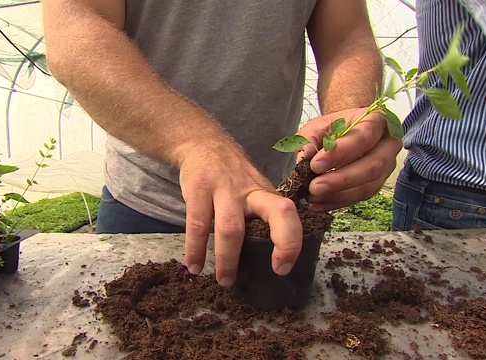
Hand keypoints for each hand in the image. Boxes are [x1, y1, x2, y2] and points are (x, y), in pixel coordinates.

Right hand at [179, 143, 302, 286]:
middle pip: (274, 214)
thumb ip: (263, 215)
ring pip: (230, 228)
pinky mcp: (198, 189)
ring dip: (227, 259)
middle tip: (274, 273)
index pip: (288, 213)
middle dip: (280, 245)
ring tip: (225, 281)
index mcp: (265, 194)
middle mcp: (249, 191)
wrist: (202, 144)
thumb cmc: (233, 176)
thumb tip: (274, 255)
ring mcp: (223, 189)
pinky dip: (195, 249)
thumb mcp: (254, 190)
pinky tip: (194, 267)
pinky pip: (197, 225)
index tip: (284, 266)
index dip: (291, 240)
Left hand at [296, 107, 401, 210]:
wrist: (348, 132)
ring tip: (313, 198)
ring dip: (339, 195)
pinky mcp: (377, 185)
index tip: (315, 165)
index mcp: (377, 121)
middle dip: (342, 180)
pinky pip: (360, 198)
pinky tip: (318, 204)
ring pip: (369, 187)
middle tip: (314, 187)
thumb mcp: (319, 125)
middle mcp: (388, 145)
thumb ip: (309, 138)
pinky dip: (337, 203)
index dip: (341, 153)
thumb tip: (304, 156)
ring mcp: (386, 168)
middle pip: (373, 166)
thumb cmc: (335, 126)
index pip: (364, 137)